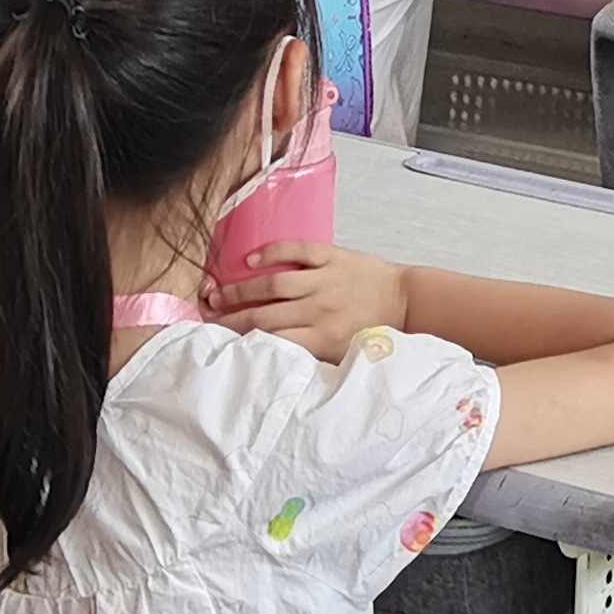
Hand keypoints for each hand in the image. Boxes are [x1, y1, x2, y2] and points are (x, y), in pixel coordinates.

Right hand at [211, 243, 411, 359]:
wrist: (404, 301)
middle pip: (265, 315)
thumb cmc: (370, 329)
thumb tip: (271, 362)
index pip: (273, 341)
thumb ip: (309, 356)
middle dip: (232, 318)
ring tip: (218, 293)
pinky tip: (251, 260)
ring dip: (241, 289)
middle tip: (208, 318)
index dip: (243, 342)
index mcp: (323, 338)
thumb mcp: (342, 353)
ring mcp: (325, 280)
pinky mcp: (332, 256)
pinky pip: (296, 250)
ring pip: (273, 284)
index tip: (221, 343)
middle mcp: (321, 309)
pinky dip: (271, 253)